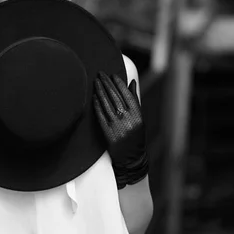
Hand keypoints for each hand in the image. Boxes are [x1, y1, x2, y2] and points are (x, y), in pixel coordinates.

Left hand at [93, 71, 148, 188]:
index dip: (118, 84)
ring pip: (106, 104)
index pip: (126, 95)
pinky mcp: (108, 133)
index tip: (112, 75)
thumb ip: (135, 100)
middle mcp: (128, 119)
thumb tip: (131, 83)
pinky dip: (97, 105)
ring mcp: (117, 126)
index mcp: (137, 115)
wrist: (131, 159)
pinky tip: (94, 96)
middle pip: (115, 97)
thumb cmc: (136, 137)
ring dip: (100, 91)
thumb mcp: (140, 119)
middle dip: (107, 83)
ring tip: (95, 81)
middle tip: (100, 74)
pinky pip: (101, 116)